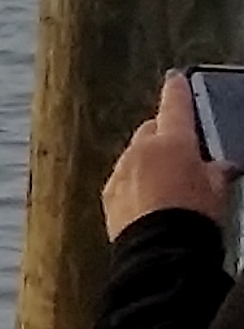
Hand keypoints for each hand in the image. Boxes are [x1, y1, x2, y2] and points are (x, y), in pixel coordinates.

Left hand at [104, 68, 233, 235]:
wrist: (160, 250)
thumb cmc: (195, 215)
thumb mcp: (217, 189)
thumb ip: (216, 171)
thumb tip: (220, 166)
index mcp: (172, 142)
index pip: (175, 106)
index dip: (177, 90)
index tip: (175, 78)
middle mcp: (140, 151)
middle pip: (151, 130)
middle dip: (163, 133)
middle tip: (180, 148)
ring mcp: (121, 172)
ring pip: (134, 155)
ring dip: (148, 160)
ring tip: (167, 180)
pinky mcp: (109, 195)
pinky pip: (123, 178)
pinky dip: (135, 181)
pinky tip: (149, 197)